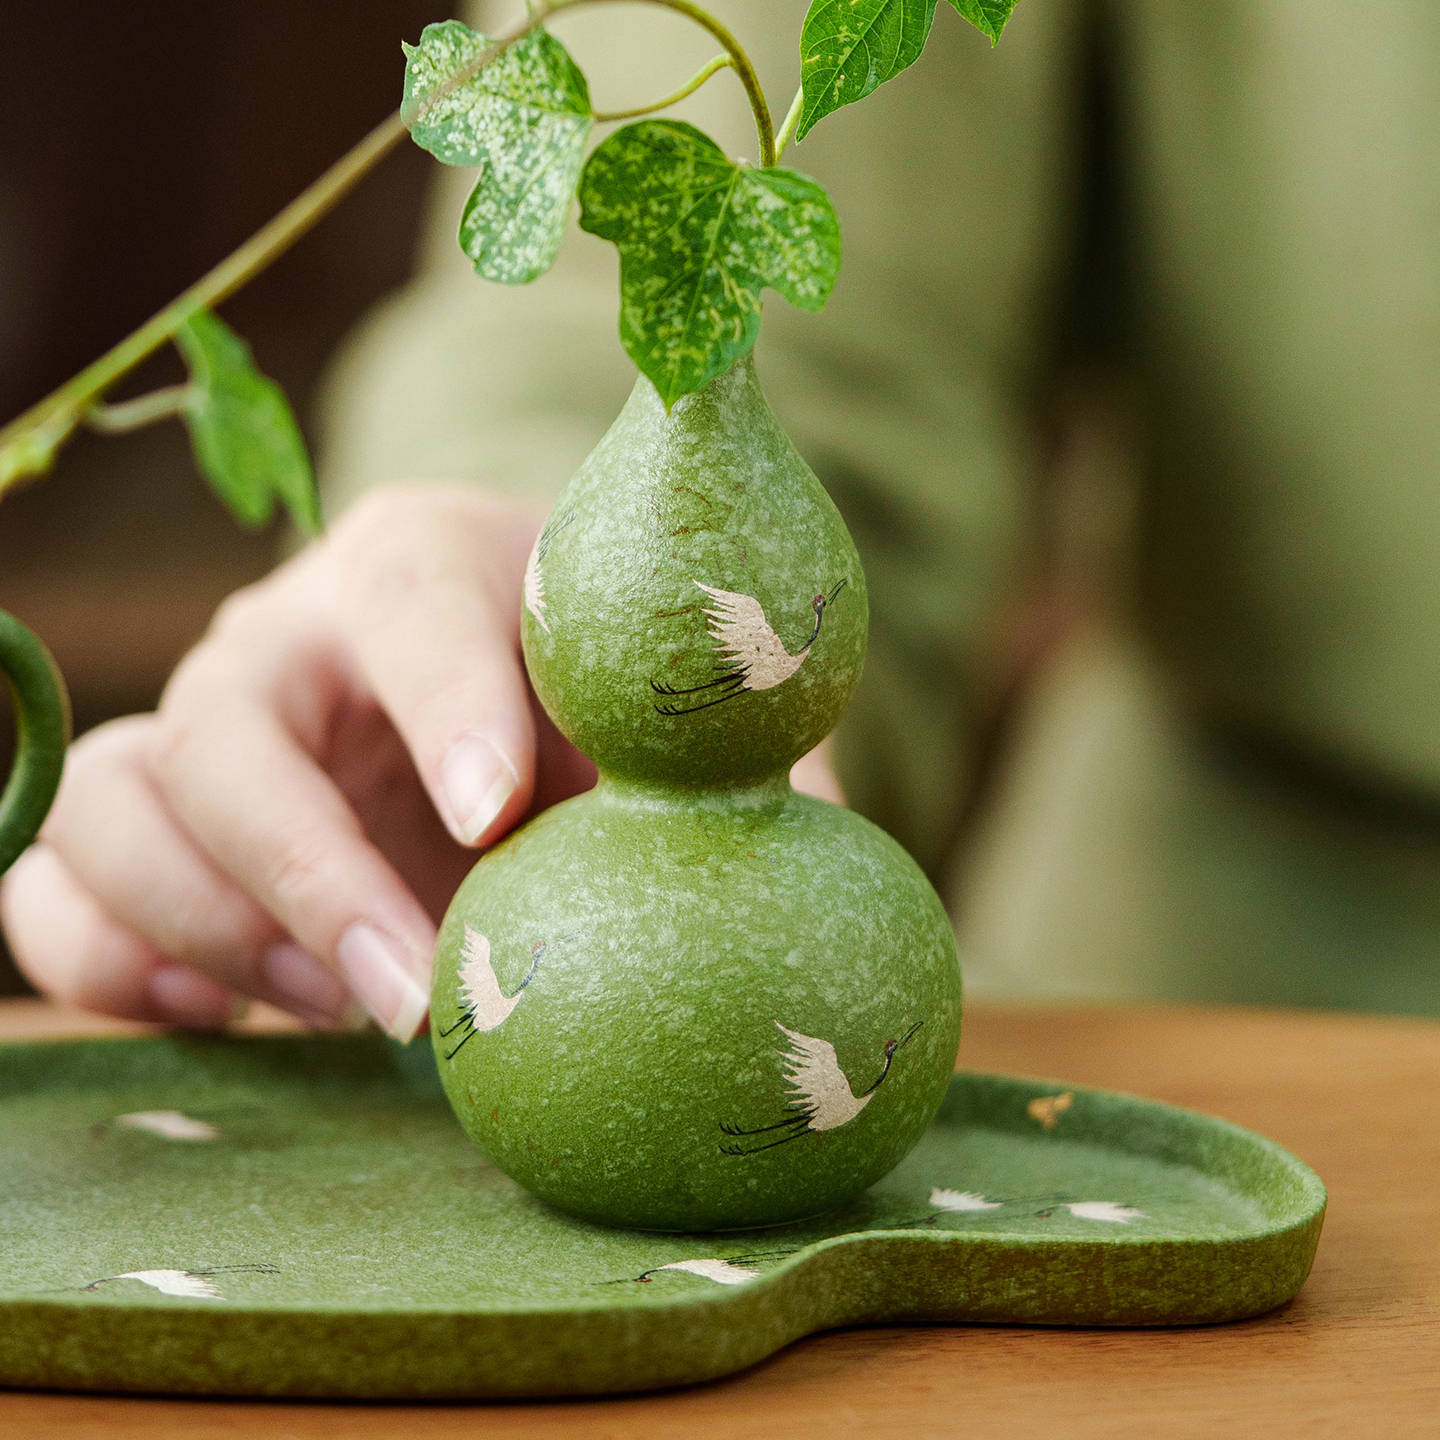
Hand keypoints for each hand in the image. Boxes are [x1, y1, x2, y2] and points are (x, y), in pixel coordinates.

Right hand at [1, 485, 841, 1037]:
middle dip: (309, 872)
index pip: (415, 599)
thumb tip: (805, 873)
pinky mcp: (158, 821)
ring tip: (347, 1006)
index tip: (500, 818)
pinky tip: (232, 1015)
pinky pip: (57, 881)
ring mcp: (206, 725)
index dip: (447, 703)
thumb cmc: (601, 708)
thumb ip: (733, 773)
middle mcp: (292, 634)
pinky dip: (109, 961)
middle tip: (415, 996)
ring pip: (118, 804)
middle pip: (229, 728)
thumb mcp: (678, 727)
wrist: (500, 716)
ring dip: (211, 925)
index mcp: (433, 565)